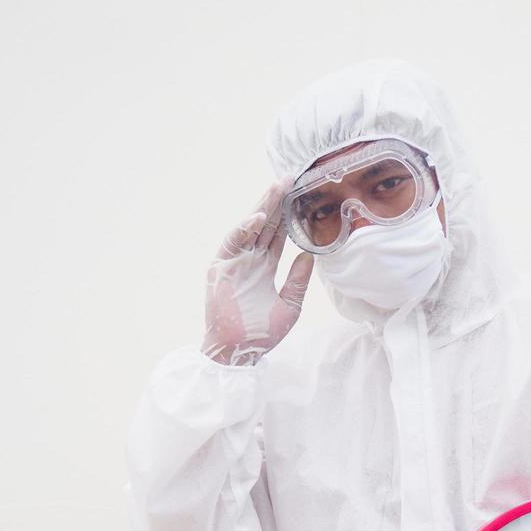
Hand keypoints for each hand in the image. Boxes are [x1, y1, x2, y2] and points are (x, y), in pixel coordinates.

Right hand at [202, 180, 314, 365]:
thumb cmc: (262, 333)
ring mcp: (234, 262)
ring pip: (249, 228)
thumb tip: (310, 255)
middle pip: (265, 225)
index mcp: (264, 267)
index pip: (277, 234)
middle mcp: (249, 260)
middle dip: (276, 202)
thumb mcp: (290, 304)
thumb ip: (298, 280)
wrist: (241, 351)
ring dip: (262, 207)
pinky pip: (233, 243)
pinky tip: (258, 217)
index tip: (300, 195)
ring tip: (276, 187)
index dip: (288, 215)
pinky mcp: (220, 268)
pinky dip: (244, 229)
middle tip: (289, 178)